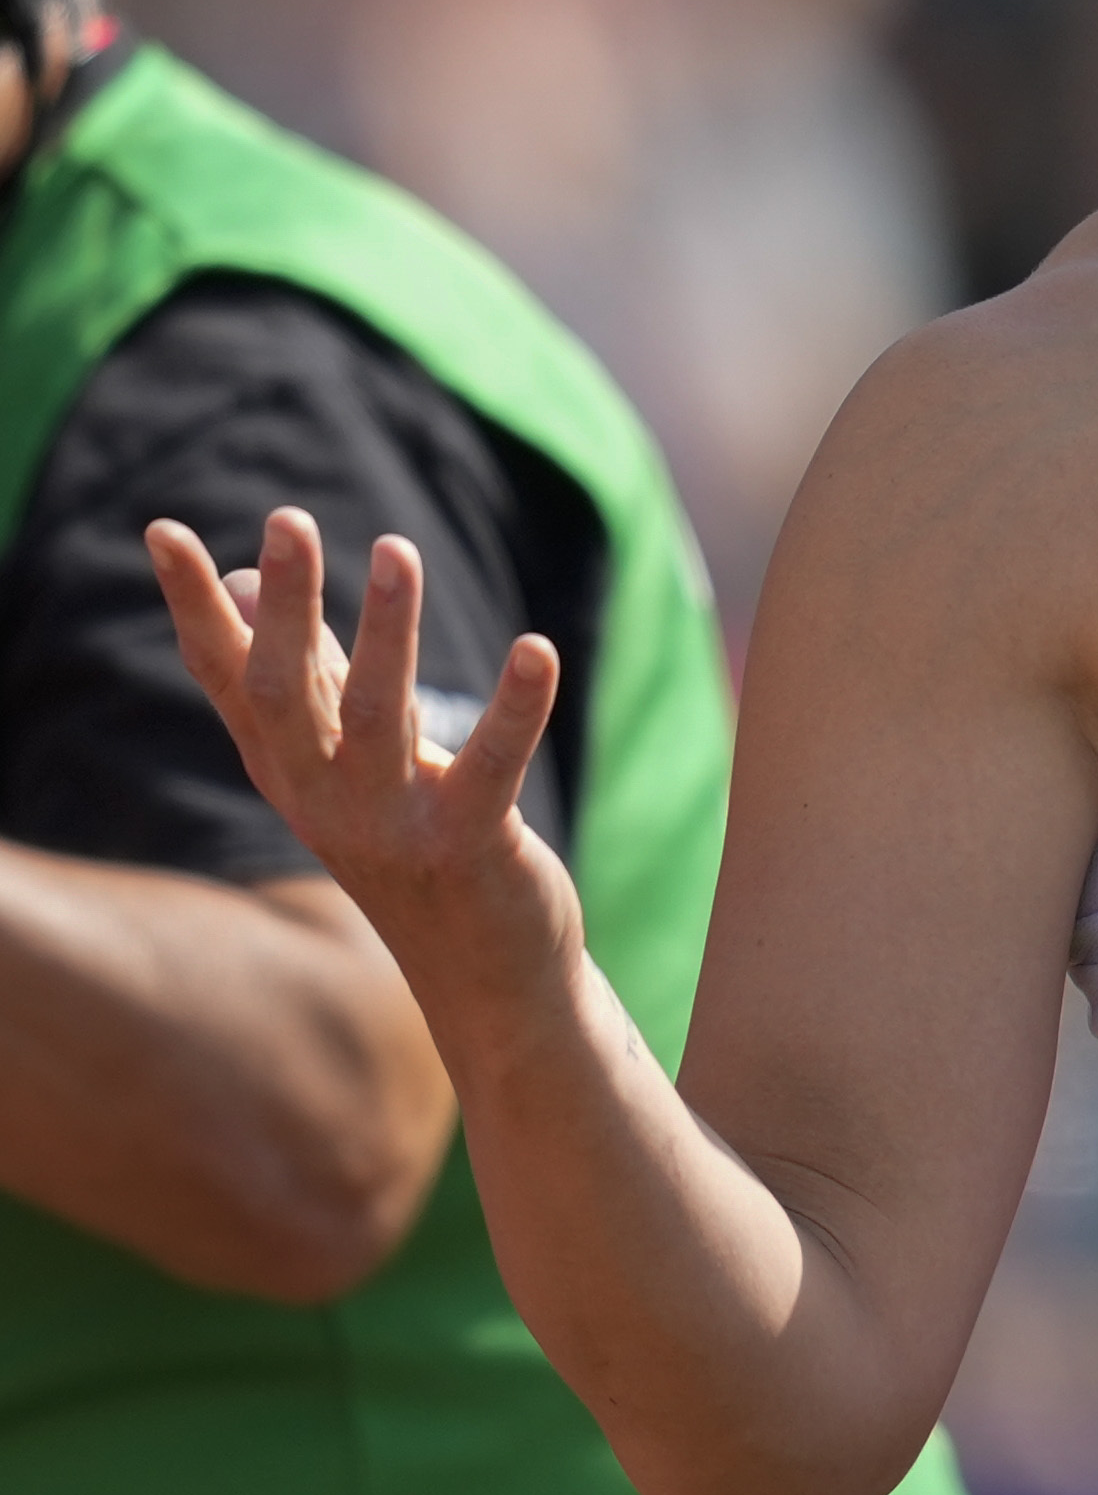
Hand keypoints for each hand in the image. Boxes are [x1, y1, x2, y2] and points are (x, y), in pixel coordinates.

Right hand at [147, 508, 583, 1011]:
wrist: (480, 973)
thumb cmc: (411, 844)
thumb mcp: (344, 757)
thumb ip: (305, 670)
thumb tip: (240, 579)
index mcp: (287, 766)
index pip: (226, 675)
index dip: (193, 606)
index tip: (162, 529)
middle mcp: (322, 795)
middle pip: (285, 691)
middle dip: (284, 606)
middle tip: (287, 521)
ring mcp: (391, 824)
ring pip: (379, 717)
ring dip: (388, 632)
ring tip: (396, 550)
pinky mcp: (468, 845)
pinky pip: (491, 767)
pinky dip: (515, 708)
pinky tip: (539, 649)